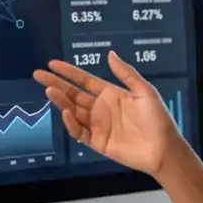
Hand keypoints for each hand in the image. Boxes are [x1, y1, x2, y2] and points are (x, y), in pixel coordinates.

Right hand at [33, 52, 181, 177]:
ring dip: (61, 101)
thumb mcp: (145, 91)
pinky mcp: (97, 142)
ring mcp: (98, 125)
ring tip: (50, 91)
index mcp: (111, 94)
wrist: (163, 148)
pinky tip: (67, 113)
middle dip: (56, 84)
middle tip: (38, 75)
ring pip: (73, 111)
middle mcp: (101, 108)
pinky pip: (80, 131)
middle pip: (73, 94)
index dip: (69, 72)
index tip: (52, 64)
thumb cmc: (157, 119)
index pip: (84, 80)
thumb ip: (126, 73)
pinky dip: (71, 123)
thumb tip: (110, 53)